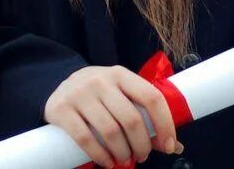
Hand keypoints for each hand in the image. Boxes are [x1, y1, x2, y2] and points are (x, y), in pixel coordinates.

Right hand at [44, 65, 181, 166]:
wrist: (59, 85)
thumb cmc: (100, 94)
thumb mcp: (121, 95)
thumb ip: (144, 115)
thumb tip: (174, 146)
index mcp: (121, 74)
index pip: (151, 97)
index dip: (165, 124)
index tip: (169, 145)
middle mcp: (101, 80)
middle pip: (131, 118)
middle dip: (142, 144)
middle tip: (142, 156)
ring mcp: (79, 93)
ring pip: (110, 131)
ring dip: (123, 153)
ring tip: (126, 160)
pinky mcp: (61, 109)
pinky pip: (85, 138)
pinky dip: (100, 156)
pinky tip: (108, 163)